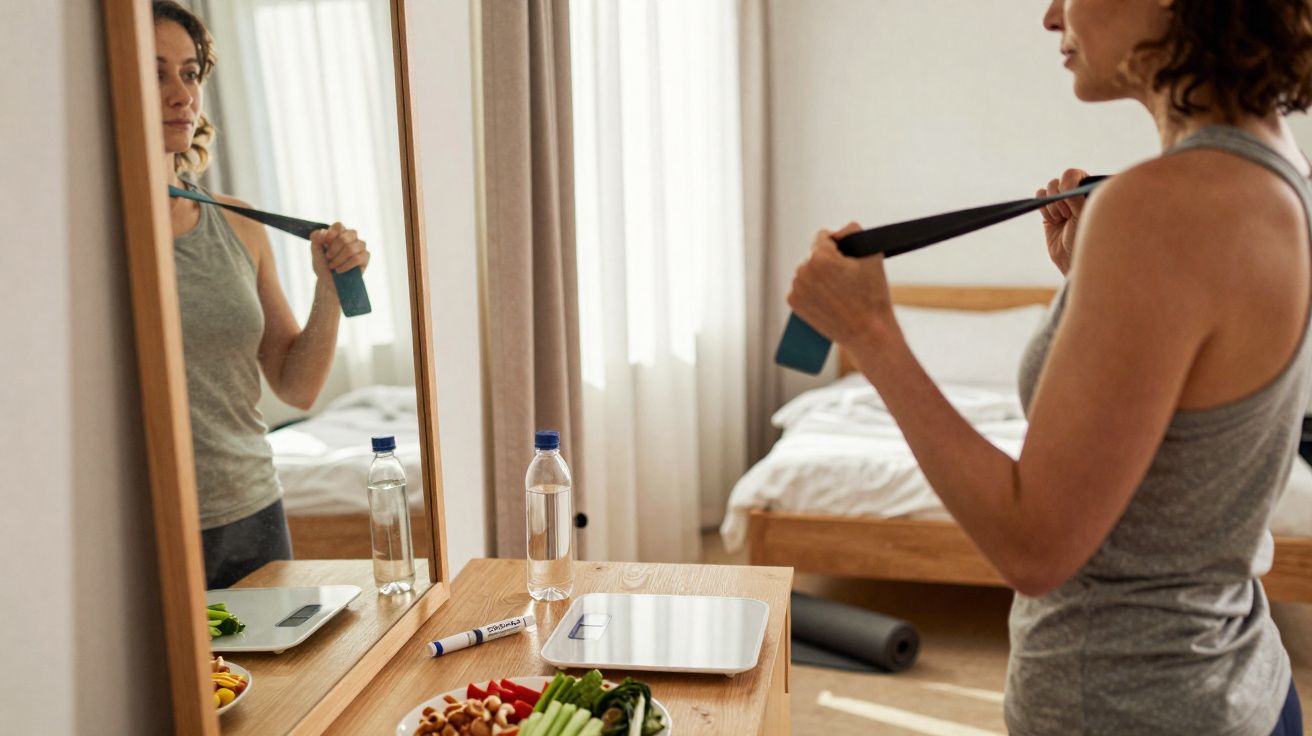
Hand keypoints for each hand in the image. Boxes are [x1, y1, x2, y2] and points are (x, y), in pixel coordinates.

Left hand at [309, 222, 370, 283]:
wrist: (329, 283)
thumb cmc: (323, 266)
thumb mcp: (315, 253)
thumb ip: (316, 240)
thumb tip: (323, 232)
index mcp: (339, 233)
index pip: (339, 226)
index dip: (331, 235)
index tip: (325, 245)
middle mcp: (351, 237)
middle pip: (345, 236)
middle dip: (334, 249)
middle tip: (328, 258)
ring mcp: (360, 246)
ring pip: (351, 248)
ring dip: (339, 259)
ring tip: (333, 266)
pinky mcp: (365, 257)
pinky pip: (358, 258)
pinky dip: (346, 265)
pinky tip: (339, 270)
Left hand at [787, 222, 895, 344]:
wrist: (868, 333)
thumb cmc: (873, 295)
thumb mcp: (872, 254)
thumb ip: (854, 231)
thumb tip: (839, 231)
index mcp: (820, 256)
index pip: (823, 236)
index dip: (839, 244)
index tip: (849, 258)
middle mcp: (802, 271)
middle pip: (813, 254)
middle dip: (827, 260)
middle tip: (845, 277)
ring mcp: (796, 288)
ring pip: (806, 270)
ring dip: (818, 274)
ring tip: (837, 289)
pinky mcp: (794, 303)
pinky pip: (800, 287)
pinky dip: (811, 289)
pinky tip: (826, 297)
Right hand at [1038, 168, 1088, 275]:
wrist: (1073, 258)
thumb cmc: (1087, 237)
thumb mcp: (1085, 216)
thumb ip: (1076, 198)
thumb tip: (1064, 186)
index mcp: (1088, 190)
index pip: (1073, 175)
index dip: (1067, 184)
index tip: (1070, 198)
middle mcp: (1074, 193)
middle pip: (1057, 182)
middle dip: (1060, 200)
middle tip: (1068, 215)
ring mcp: (1061, 202)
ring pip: (1047, 190)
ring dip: (1052, 207)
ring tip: (1062, 220)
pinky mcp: (1048, 210)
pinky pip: (1039, 198)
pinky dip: (1044, 209)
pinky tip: (1054, 220)